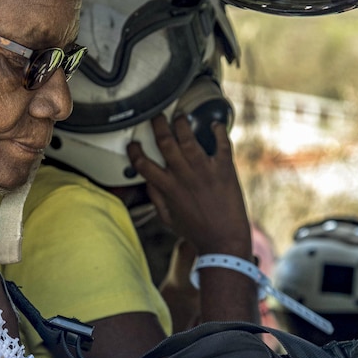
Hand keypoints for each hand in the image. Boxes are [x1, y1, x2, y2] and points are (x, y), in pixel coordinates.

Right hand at [127, 115, 250, 255]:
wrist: (224, 241)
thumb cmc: (197, 232)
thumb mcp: (168, 219)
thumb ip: (156, 198)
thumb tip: (148, 181)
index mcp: (168, 188)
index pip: (143, 164)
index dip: (134, 151)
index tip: (134, 143)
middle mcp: (184, 176)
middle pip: (165, 142)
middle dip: (158, 124)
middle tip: (156, 115)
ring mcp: (204, 171)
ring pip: (189, 138)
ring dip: (182, 123)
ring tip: (180, 116)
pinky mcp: (224, 169)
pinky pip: (221, 144)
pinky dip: (219, 131)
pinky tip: (216, 125)